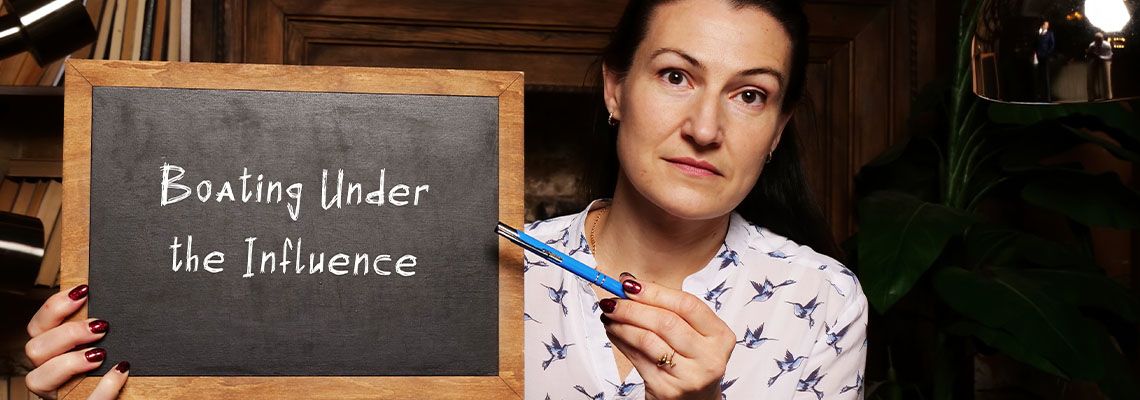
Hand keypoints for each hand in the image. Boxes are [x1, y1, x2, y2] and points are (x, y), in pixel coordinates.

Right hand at [24, 285, 128, 399]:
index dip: (55, 306)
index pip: (38, 326)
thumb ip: (98, 327)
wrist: (128, 392)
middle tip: (100, 326)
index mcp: (51, 352)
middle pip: (35, 349)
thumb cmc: (113, 365)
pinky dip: (104, 387)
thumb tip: (115, 299)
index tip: (84, 291)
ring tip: (101, 353)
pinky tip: (120, 371)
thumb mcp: (102, 342)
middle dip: (67, 333)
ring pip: (38, 379)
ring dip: (69, 362)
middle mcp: (47, 372)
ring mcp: (57, 393)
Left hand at [599, 276, 734, 399]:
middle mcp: (710, 357)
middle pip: (666, 322)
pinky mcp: (668, 389)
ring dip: (622, 325)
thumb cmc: (691, 359)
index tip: (629, 284)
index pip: (687, 305)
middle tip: (612, 300)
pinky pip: (638, 358)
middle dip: (633, 308)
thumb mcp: (692, 333)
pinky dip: (621, 341)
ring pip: (648, 340)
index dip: (655, 292)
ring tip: (609, 316)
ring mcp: (690, 376)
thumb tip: (629, 282)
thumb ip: (666, 308)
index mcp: (720, 336)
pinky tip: (614, 332)